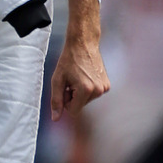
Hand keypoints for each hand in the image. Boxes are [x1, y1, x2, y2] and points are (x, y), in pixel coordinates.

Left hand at [50, 0, 108, 121]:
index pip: (73, 111)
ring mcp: (104, 88)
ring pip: (86, 100)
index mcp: (86, 90)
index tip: (65, 89)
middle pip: (80, 106)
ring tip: (78, 76)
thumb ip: (56, 101)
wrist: (83, 44)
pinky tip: (85, 76)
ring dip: (80, 92)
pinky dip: (87, 89)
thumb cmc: (68, 60)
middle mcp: (98, 90)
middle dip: (73, 97)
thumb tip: (55, 119)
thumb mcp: (57, 80)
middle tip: (71, 80)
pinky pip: (93, 94)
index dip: (66, 102)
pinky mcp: (107, 85)